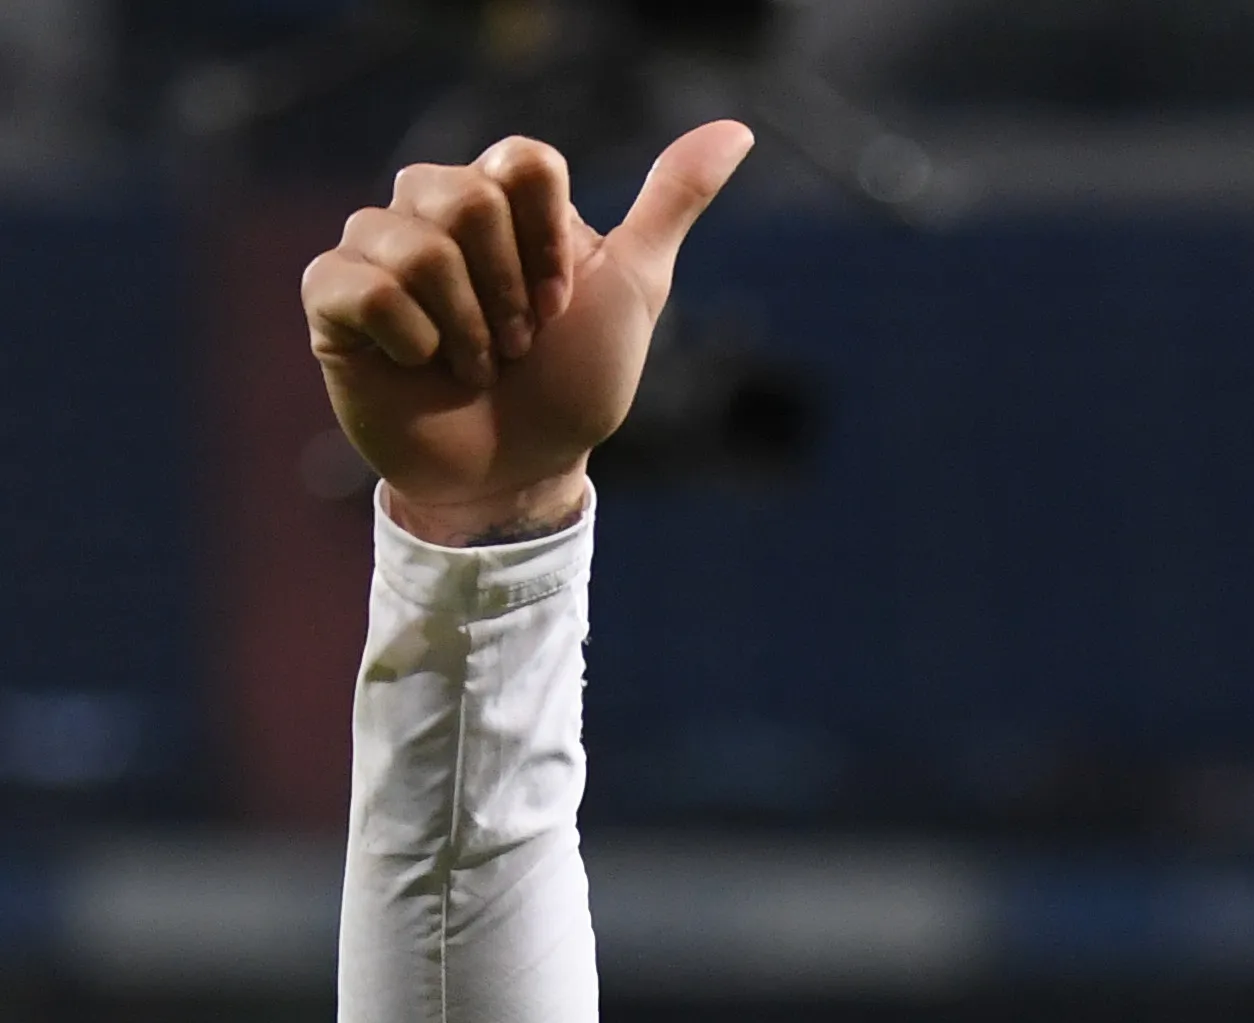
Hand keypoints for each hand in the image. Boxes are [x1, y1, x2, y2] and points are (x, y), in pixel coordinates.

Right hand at [301, 120, 754, 543]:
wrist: (521, 476)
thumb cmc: (572, 387)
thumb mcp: (634, 290)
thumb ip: (671, 203)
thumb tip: (736, 131)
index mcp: (500, 197)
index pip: (521, 160)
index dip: (548, 241)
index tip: (559, 305)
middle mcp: (432, 209)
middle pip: (464, 194)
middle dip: (507, 292)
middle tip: (516, 347)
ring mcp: (377, 251)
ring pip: (412, 242)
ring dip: (464, 327)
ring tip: (475, 367)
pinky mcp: (333, 301)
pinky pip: (359, 284)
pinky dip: (407, 338)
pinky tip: (420, 366)